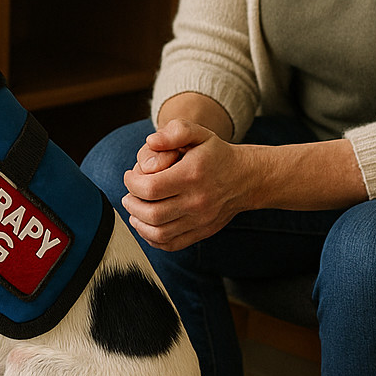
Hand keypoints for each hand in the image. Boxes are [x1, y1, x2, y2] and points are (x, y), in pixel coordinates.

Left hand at [121, 119, 255, 251]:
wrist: (246, 178)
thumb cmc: (216, 154)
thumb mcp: (198, 133)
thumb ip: (174, 131)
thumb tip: (151, 142)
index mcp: (191, 175)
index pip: (150, 188)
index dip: (131, 183)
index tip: (130, 176)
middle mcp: (197, 201)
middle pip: (151, 213)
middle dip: (131, 204)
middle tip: (129, 195)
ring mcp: (201, 220)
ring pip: (159, 233)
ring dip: (139, 223)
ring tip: (134, 211)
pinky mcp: (202, 232)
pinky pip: (172, 244)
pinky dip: (153, 239)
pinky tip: (147, 225)